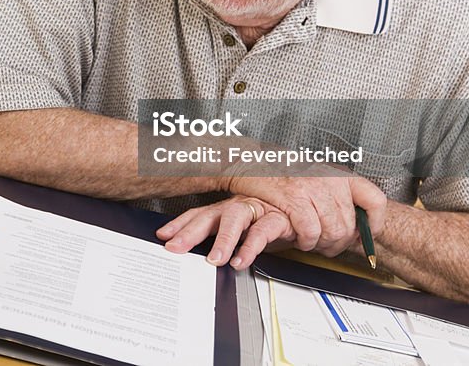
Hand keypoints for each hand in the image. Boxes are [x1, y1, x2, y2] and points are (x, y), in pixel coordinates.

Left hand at [157, 197, 295, 269]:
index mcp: (225, 210)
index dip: (180, 224)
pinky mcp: (277, 218)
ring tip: (214, 259)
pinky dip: (251, 247)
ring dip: (223, 240)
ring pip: (235, 219)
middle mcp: (238, 207)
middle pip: (209, 215)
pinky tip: (241, 260)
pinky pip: (263, 231)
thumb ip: (222, 240)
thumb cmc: (268, 220)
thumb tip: (199, 256)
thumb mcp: (242, 230)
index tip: (163, 235)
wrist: (305, 211)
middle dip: (190, 231)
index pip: (198, 214)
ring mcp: (256, 210)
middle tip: (175, 248)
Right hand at [227, 173, 386, 256]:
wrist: (251, 161)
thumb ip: (337, 197)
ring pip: (331, 231)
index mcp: (339, 175)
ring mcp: (311, 188)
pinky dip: (305, 241)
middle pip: (349, 225)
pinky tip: (299, 239)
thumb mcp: (317, 178)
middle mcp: (329, 180)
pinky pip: (309, 231)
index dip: (376, 223)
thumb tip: (358, 224)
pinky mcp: (293, 198)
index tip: (370, 234)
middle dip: (339, 243)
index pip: (374, 199)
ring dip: (321, 244)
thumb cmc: (282, 172)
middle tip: (328, 246)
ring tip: (311, 242)